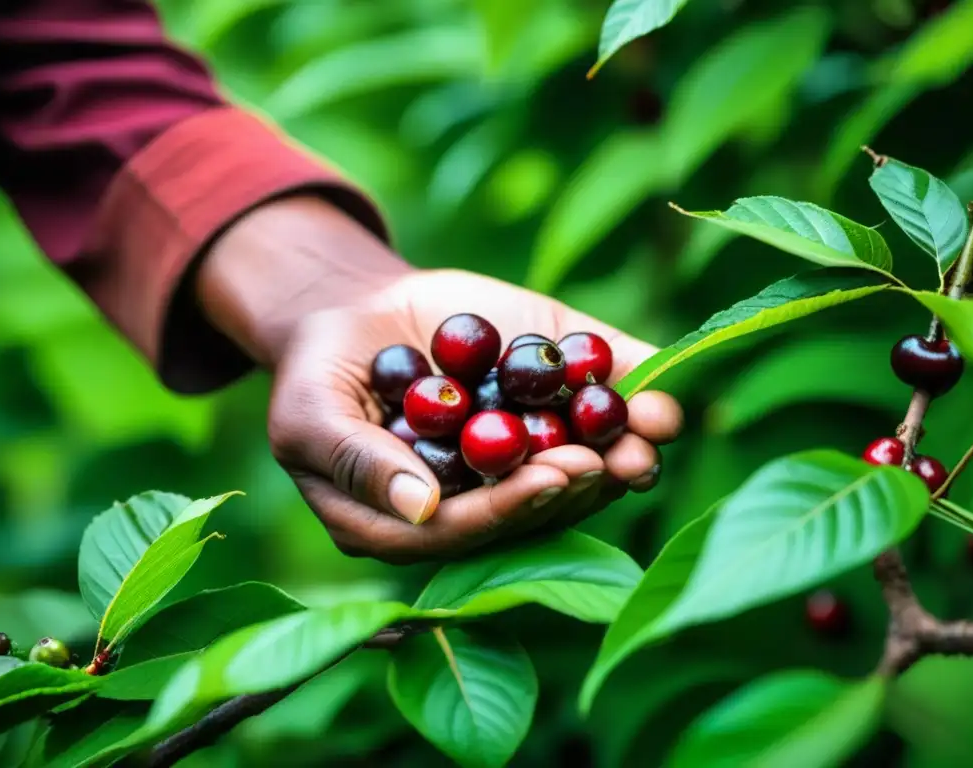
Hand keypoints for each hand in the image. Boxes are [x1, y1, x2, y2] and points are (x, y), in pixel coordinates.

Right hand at [198, 198, 681, 562]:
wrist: (354, 308)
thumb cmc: (316, 369)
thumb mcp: (312, 414)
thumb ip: (358, 463)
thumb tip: (422, 509)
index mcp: (416, 521)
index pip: (468, 529)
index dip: (514, 507)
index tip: (555, 478)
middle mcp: (477, 496)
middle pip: (534, 506)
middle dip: (580, 482)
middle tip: (618, 460)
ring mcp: (515, 452)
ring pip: (575, 467)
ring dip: (621, 452)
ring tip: (653, 428)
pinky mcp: (542, 402)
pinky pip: (589, 407)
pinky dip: (628, 396)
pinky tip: (660, 394)